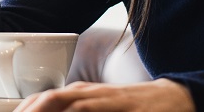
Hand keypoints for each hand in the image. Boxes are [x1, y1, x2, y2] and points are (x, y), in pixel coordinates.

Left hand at [13, 79, 193, 111]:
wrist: (169, 101)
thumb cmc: (128, 111)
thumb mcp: (96, 111)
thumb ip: (74, 111)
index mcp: (72, 97)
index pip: (35, 104)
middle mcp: (78, 94)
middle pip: (38, 103)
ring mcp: (93, 97)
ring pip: (53, 103)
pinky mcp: (108, 102)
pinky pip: (80, 109)